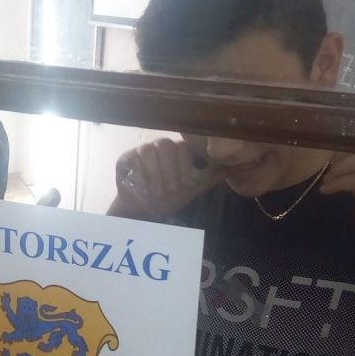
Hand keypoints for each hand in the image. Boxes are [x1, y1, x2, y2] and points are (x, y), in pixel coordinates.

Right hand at [110, 137, 226, 219]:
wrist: (145, 210)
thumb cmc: (170, 197)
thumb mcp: (192, 188)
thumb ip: (209, 177)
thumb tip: (229, 167)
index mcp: (177, 150)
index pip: (182, 147)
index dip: (184, 166)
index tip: (184, 185)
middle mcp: (160, 146)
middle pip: (165, 146)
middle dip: (169, 172)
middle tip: (171, 192)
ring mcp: (141, 150)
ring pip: (148, 152)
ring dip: (154, 175)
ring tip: (157, 193)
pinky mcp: (125, 158)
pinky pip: (132, 159)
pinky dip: (140, 176)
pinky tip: (144, 189)